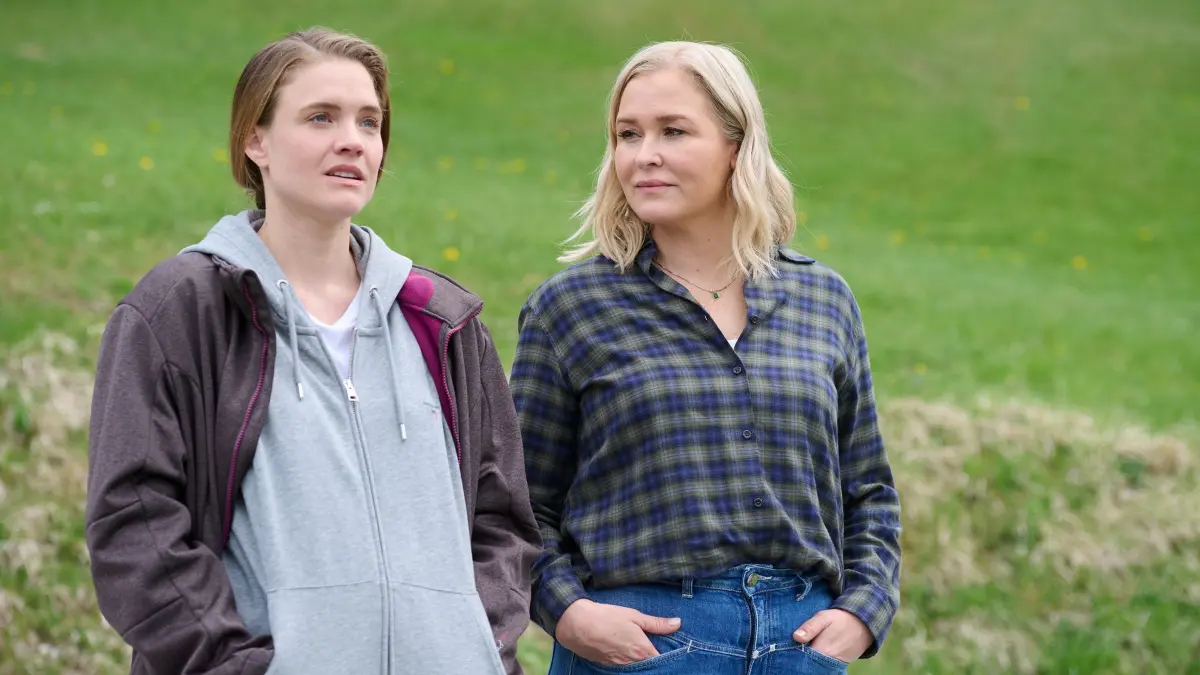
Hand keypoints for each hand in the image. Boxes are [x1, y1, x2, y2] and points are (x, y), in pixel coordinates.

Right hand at [556, 598, 681, 665]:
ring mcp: (619, 667)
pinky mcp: (607, 667)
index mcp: (642, 650)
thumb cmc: (606, 617)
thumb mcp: (634, 615)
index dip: (667, 655)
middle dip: (653, 660)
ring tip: (636, 648)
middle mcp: (632, 663)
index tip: (669, 648)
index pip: (662, 660)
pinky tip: (624, 652)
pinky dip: (627, 663)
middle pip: (649, 666)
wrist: (576, 624)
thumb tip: (677, 623)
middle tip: (652, 647)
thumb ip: (656, 623)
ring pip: (636, 668)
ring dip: (639, 661)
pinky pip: (623, 668)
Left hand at [792, 609, 871, 662]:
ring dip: (809, 659)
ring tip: (805, 649)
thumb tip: (795, 637)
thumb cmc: (840, 619)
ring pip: (816, 665)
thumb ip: (810, 627)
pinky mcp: (839, 664)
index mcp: (822, 650)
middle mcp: (828, 661)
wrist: (863, 624)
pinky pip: (824, 665)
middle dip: (800, 657)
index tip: (787, 646)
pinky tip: (813, 653)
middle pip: (808, 663)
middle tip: (796, 646)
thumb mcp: (823, 617)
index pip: (801, 657)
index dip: (793, 652)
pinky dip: (818, 661)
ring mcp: (834, 664)